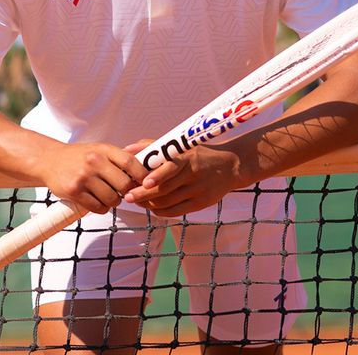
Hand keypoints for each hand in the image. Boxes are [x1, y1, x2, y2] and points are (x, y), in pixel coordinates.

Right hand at [40, 141, 148, 214]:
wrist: (50, 160)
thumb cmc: (79, 157)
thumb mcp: (99, 150)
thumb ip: (117, 159)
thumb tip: (144, 172)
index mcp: (103, 149)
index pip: (130, 162)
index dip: (142, 174)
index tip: (146, 182)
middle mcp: (94, 161)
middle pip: (124, 184)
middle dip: (127, 192)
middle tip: (124, 192)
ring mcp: (84, 177)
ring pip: (112, 199)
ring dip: (114, 202)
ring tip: (108, 196)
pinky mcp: (74, 192)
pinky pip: (98, 207)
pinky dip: (102, 208)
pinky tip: (98, 201)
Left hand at [122, 139, 246, 216]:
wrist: (231, 166)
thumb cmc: (199, 153)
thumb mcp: (181, 145)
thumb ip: (153, 145)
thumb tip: (127, 148)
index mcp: (187, 157)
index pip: (171, 168)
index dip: (156, 177)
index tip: (142, 183)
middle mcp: (192, 174)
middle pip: (165, 189)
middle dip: (144, 194)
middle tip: (128, 196)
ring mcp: (197, 190)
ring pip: (168, 201)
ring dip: (149, 203)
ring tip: (136, 200)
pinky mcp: (201, 203)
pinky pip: (177, 211)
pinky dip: (161, 211)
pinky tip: (152, 208)